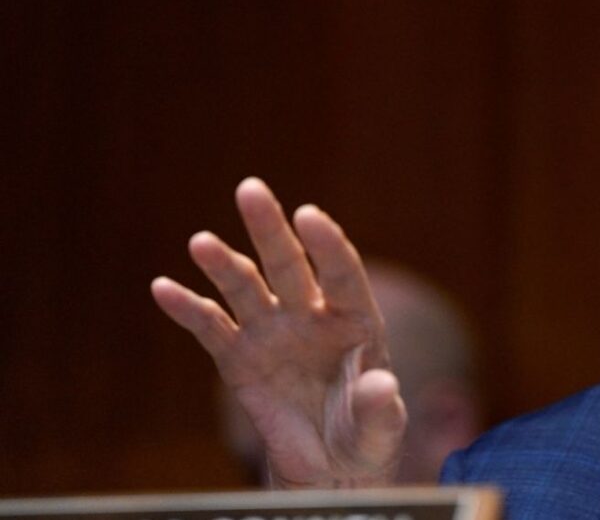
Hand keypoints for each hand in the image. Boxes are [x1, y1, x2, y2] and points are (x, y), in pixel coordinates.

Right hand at [151, 177, 405, 487]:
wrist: (329, 463)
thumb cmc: (364, 433)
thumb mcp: (380, 428)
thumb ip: (380, 408)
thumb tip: (381, 386)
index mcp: (354, 319)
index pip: (341, 272)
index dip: (327, 244)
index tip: (308, 215)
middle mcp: (310, 314)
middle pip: (289, 264)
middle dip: (270, 229)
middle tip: (251, 189)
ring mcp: (272, 331)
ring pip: (246, 287)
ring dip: (223, 264)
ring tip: (201, 242)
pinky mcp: (238, 357)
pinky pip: (211, 327)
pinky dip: (188, 308)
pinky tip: (163, 288)